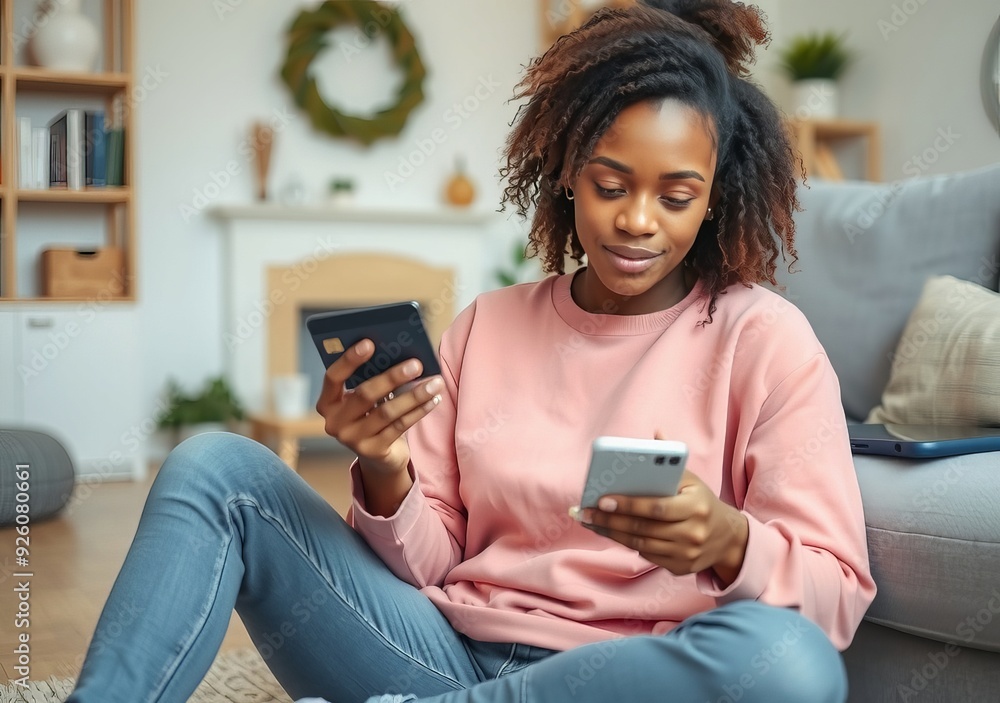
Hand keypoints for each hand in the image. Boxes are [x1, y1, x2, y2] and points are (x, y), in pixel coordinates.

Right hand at [315, 339, 443, 476]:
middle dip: (392, 377)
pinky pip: (400, 426)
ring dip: (414, 395)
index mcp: (328, 403)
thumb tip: (399, 354)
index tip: (369, 343)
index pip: (333, 377)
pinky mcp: (373, 451)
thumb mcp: (364, 399)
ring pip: (387, 412)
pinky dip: (419, 410)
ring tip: (435, 383)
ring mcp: (353, 439)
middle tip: (416, 364)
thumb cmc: (371, 414)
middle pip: (365, 394)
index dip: (349, 360)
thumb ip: (370, 379)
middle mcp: (335, 423)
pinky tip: (434, 399)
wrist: (377, 456)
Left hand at [581, 469, 748, 586]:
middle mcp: (692, 533)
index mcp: (695, 507)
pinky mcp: (680, 568)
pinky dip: (627, 545)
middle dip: (610, 520)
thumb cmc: (701, 502)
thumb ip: (671, 460)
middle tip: (585, 513)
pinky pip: (647, 556)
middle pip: (643, 529)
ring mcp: (686, 554)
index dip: (627, 505)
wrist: (728, 538)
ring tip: (592, 522)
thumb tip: (656, 433)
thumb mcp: (692, 480)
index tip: (602, 499)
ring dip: (613, 534)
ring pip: (641, 545)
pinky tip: (611, 533)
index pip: (655, 507)